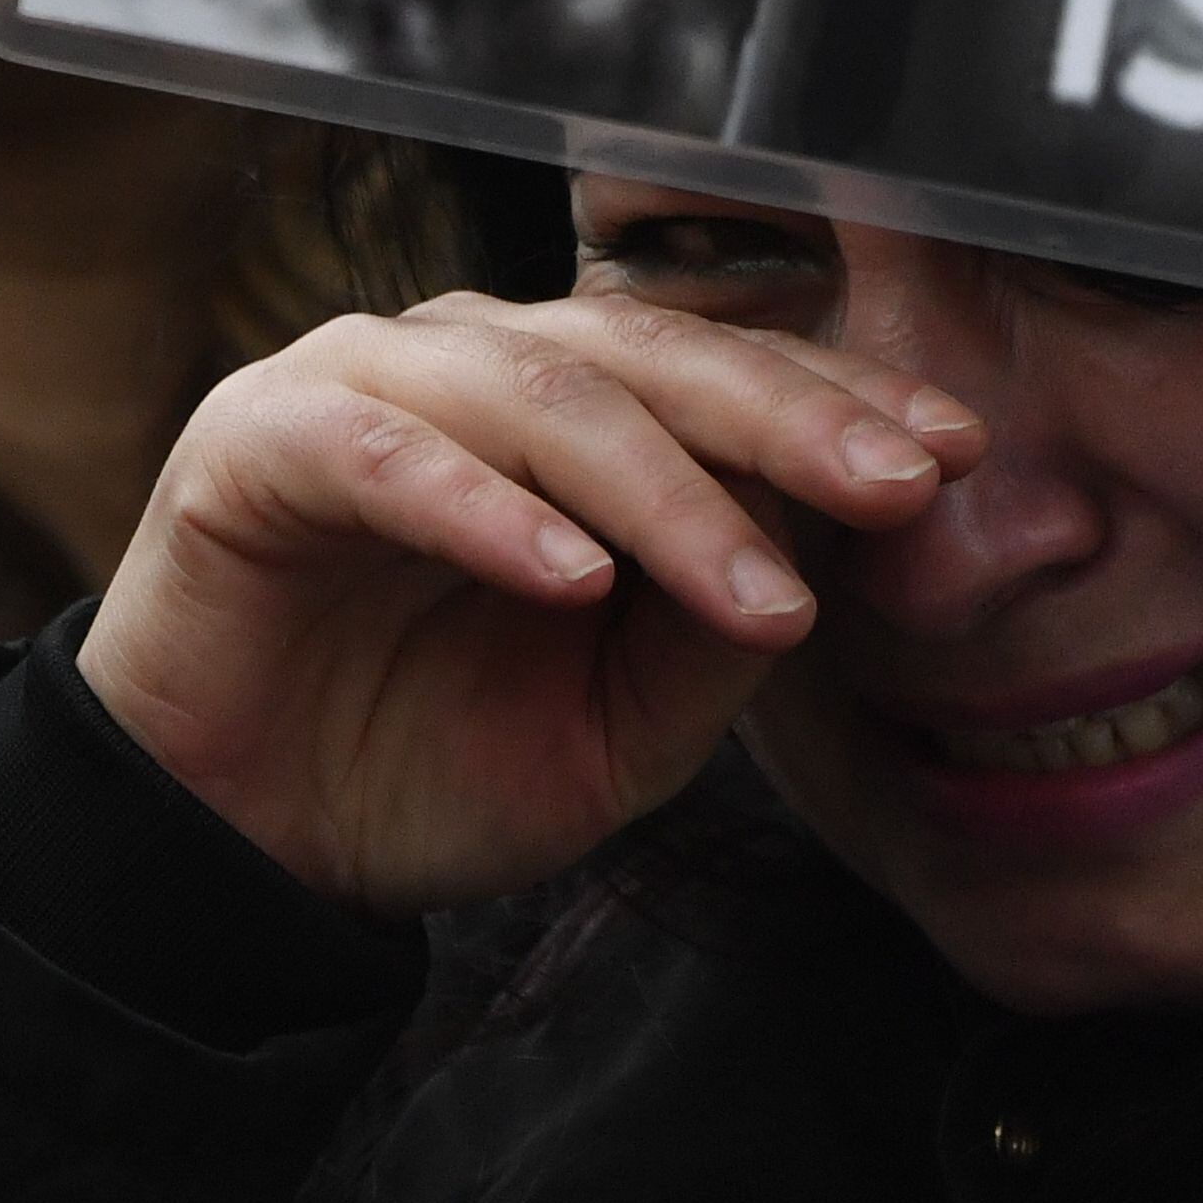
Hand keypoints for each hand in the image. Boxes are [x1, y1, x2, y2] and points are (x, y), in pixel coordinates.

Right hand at [76, 293, 980, 915]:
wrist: (240, 844)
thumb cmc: (429, 760)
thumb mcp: (619, 727)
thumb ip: (717, 636)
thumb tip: (833, 551)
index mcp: (581, 406)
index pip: (735, 371)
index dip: (847, 403)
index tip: (962, 452)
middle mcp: (483, 364)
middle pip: (663, 358)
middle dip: (796, 422)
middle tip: (906, 484)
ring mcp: (367, 383)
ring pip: (546, 400)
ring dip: (668, 495)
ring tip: (762, 595)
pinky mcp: (260, 441)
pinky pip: (390, 454)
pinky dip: (488, 510)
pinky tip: (571, 573)